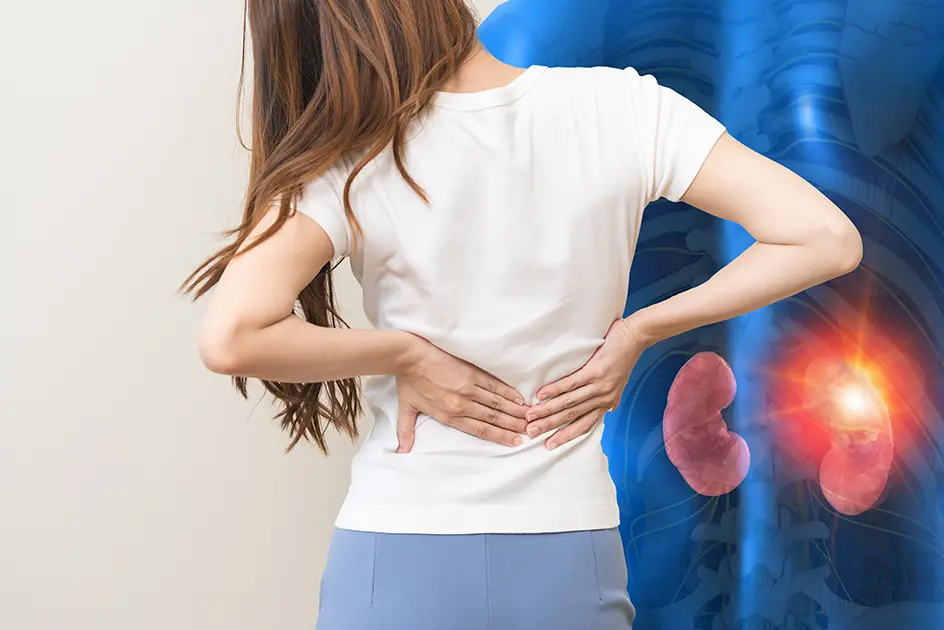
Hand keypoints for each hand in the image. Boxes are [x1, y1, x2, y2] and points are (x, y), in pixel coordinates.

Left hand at [395, 333, 529, 452]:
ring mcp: (469, 387)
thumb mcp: (406, 409)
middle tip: (530, 431)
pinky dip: (507, 392)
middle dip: (513, 426)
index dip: (500, 436)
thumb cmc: (408, 382)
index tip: (515, 441)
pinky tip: (518, 398)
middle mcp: (462, 404)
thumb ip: (407, 432)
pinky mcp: (472, 372)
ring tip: (530, 417)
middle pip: (493, 418)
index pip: (480, 429)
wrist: (409, 355)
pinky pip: (494, 385)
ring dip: (515, 411)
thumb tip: (401, 451)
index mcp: (449, 415)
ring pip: (497, 403)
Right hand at [527, 319, 647, 449]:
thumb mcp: (618, 384)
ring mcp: (599, 386)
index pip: (584, 425)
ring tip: (531, 416)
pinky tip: (541, 395)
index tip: (548, 444)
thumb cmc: (624, 358)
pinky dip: (554, 390)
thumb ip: (610, 398)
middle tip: (531, 432)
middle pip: (572, 417)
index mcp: (606, 403)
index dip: (565, 436)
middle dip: (550, 426)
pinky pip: (571, 384)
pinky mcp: (595, 371)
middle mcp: (603, 399)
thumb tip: (607, 410)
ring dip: (548, 410)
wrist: (636, 337)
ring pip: (569, 403)